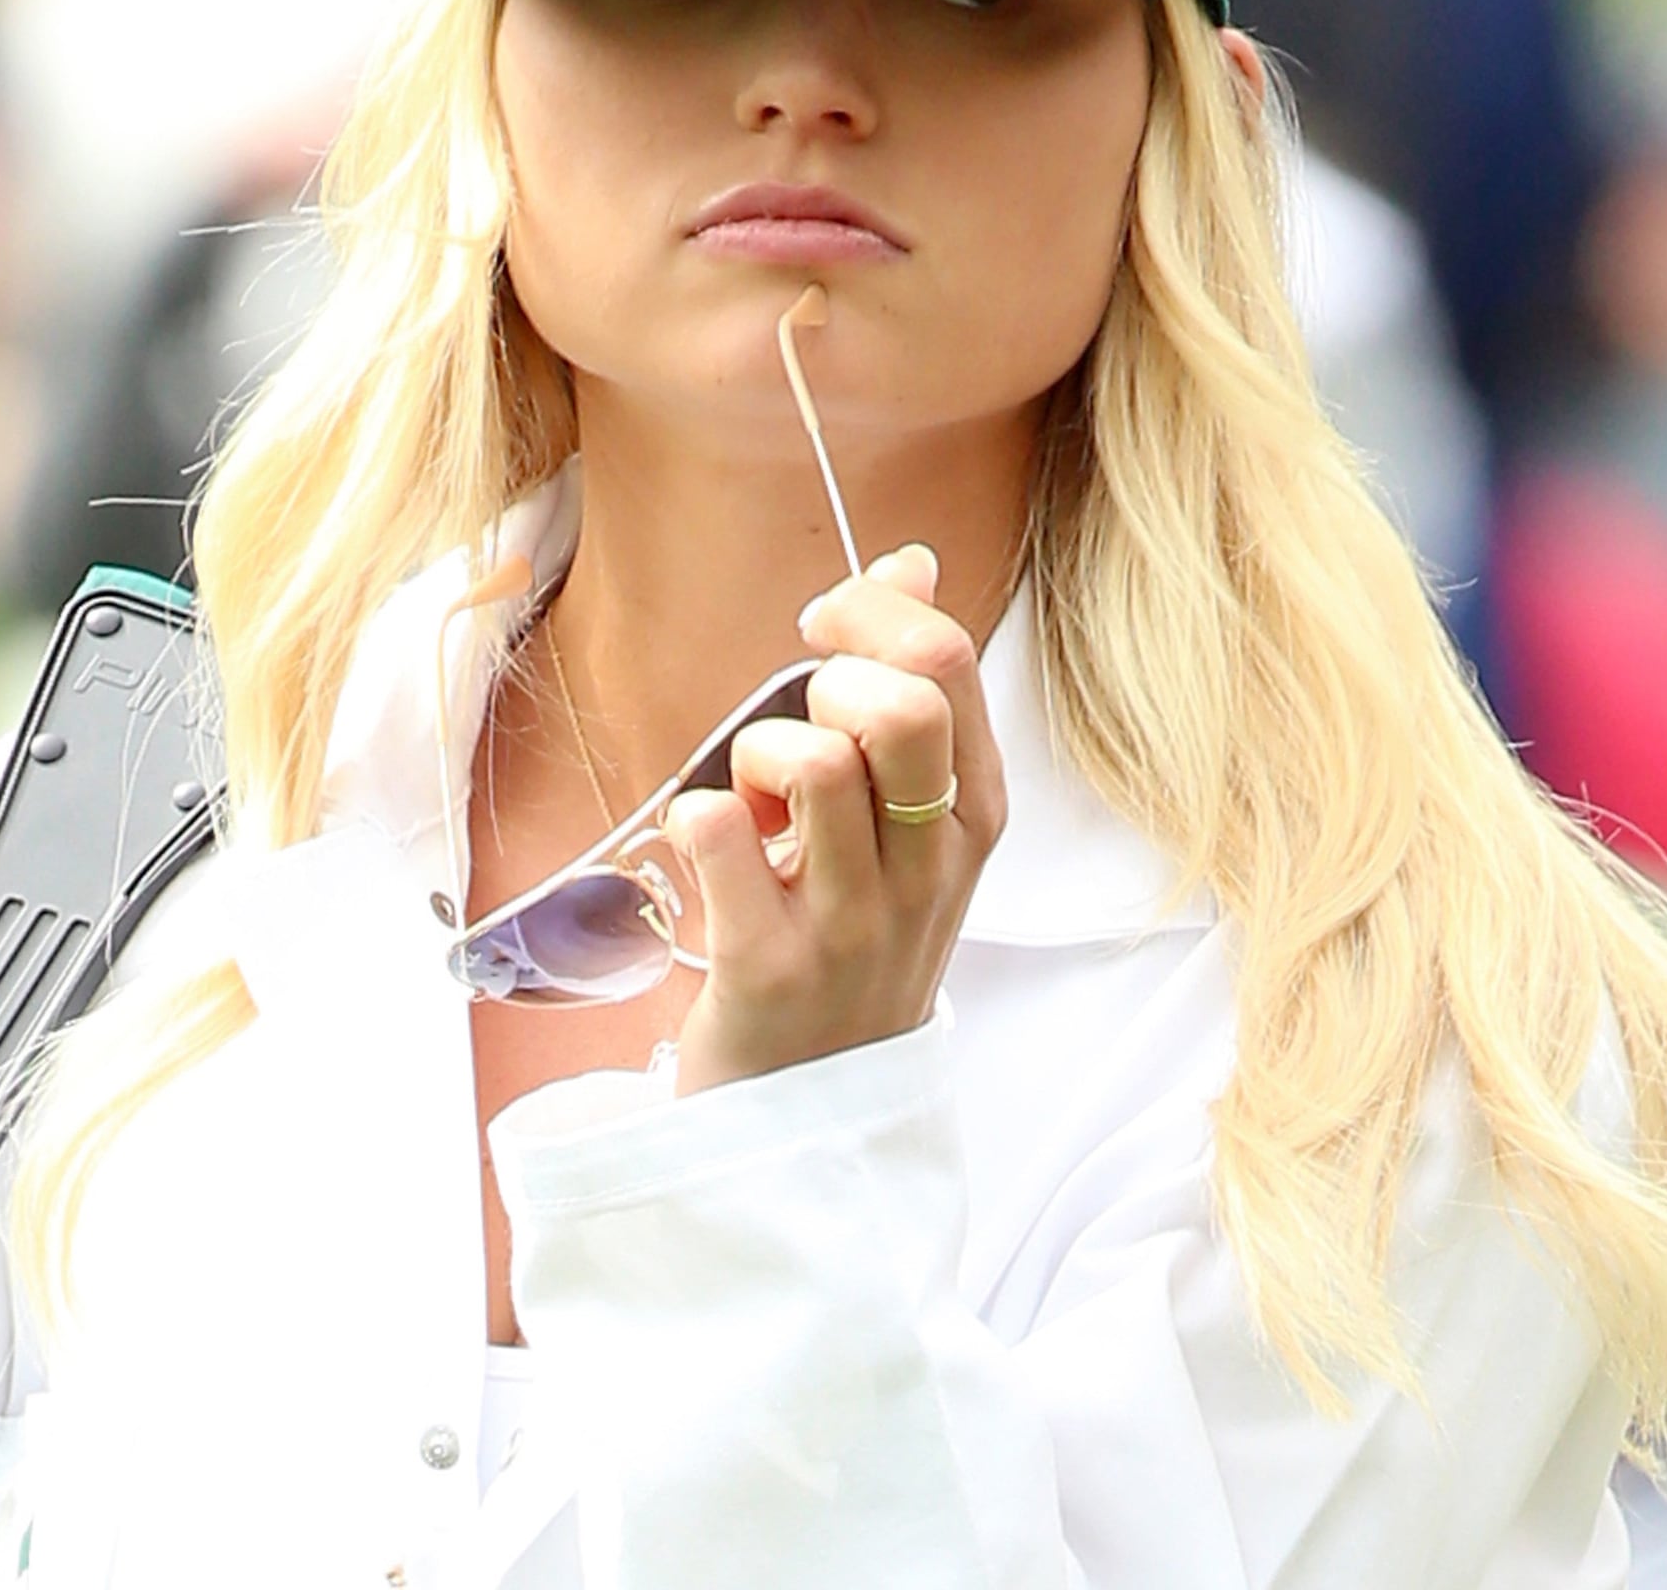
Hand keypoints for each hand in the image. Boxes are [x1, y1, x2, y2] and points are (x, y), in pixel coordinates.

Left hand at [665, 545, 1006, 1094]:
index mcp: (972, 812)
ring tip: (756, 806)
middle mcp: (929, 865)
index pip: (945, 658)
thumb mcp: (907, 820)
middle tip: (793, 721)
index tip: (820, 628)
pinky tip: (711, 854)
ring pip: (810, 759)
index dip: (868, 610)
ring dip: (755, 754)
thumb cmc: (850, 935)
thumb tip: (911, 560)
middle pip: (900, 703)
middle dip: (827, 676)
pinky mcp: (770, 966)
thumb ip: (911, 692)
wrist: (818, 1106)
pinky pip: (715, 833)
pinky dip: (694, 819)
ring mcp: (854, 922)